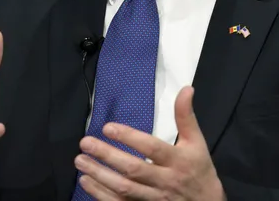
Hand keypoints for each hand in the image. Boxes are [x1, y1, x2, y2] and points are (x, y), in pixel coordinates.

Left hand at [74, 86, 225, 200]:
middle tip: (86, 143)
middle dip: (108, 156)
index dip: (130, 138)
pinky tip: (86, 181)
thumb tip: (186, 89)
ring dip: (100, 175)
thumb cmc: (199, 168)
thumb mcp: (196, 141)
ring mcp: (154, 197)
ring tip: (80, 161)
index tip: (108, 127)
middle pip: (134, 169)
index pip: (152, 148)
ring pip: (124, 188)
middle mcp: (165, 180)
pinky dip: (101, 194)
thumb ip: (186, 116)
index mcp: (177, 160)